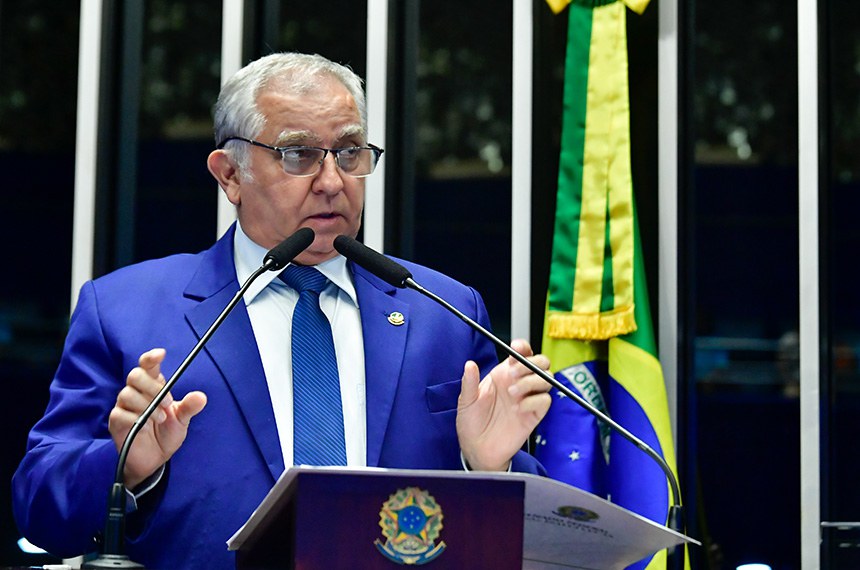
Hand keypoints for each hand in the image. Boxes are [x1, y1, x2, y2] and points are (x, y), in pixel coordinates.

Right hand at [108, 348, 206, 488]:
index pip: (147, 365)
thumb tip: (201, 397)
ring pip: (127, 394)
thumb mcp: (182, 420)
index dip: (151, 358)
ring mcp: (124, 406)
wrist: (155, 458)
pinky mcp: (116, 421)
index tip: (161, 354)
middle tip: (167, 403)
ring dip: (147, 406)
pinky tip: (145, 426)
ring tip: (160, 418)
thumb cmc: (167, 434)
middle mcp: (136, 392)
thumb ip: (189, 407)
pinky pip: (120, 413)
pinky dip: (134, 419)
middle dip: (152, 387)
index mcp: (153, 386)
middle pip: (135, 375)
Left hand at [456, 339, 551, 470]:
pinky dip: (534, 401)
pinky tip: (519, 409)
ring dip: (531, 381)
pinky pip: (545, 401)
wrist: (477, 449)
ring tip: (512, 393)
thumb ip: (469, 382)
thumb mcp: (466, 401)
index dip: (522, 347)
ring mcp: (528, 398)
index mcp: (503, 374)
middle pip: (540, 363)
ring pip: (546, 379)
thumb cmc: (471, 422)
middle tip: (513, 374)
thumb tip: (469, 364)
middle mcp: (519, 383)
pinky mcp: (534, 414)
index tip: (516, 349)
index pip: (521, 354)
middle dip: (531, 363)